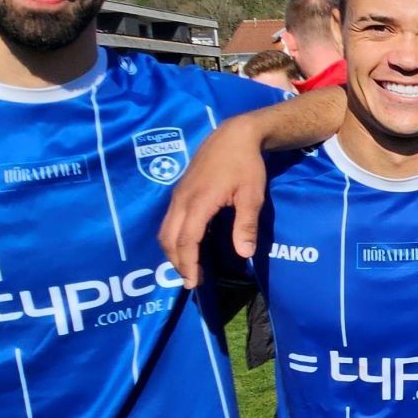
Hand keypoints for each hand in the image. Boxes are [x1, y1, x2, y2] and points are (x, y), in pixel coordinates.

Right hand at [158, 118, 268, 286]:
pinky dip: (174, 238)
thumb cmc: (246, 165)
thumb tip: (244, 254)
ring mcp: (178, 195)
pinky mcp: (179, 192)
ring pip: (165, 230)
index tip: (194, 282)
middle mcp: (181, 200)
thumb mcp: (252, 195)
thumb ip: (246, 225)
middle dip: (177, 262)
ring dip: (173, 251)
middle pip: (169, 238)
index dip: (188, 263)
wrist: (233, 135)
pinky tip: (188, 245)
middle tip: (191, 281)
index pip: (186, 240)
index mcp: (198, 201)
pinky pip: (169, 220)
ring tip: (188, 267)